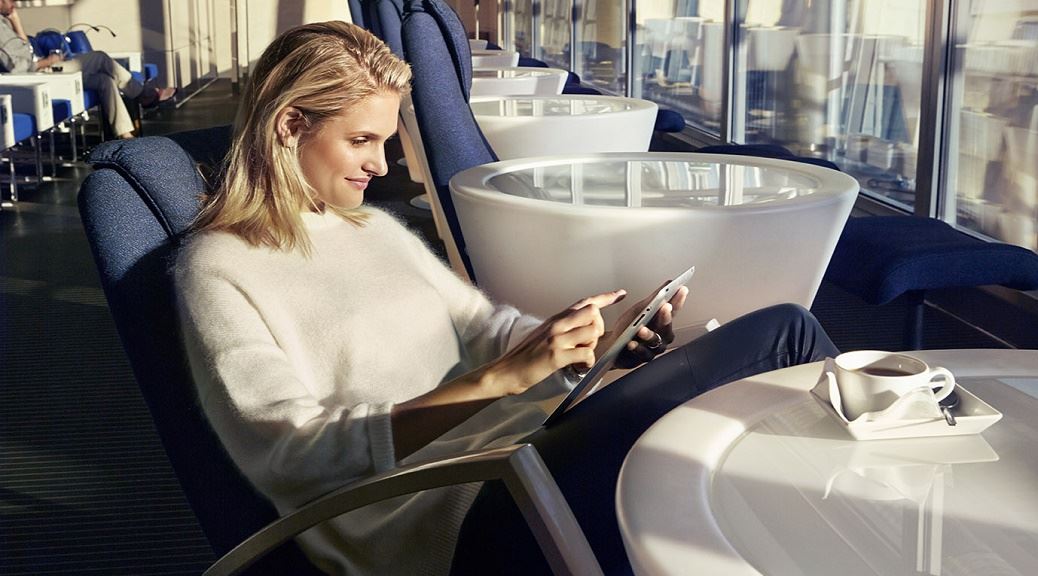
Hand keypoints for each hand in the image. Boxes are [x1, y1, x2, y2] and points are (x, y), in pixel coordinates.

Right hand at [486, 290, 625, 395]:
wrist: (506, 371)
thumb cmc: (526, 355)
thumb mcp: (544, 333)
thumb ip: (562, 327)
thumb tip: (582, 326)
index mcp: (556, 318)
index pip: (585, 302)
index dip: (605, 297)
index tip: (620, 294)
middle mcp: (557, 324)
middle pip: (593, 314)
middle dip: (598, 330)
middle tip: (588, 345)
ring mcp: (556, 339)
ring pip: (592, 333)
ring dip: (592, 347)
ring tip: (580, 358)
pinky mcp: (556, 356)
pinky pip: (586, 355)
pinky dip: (588, 363)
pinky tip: (579, 367)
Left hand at [613, 284, 687, 368]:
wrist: (613, 345)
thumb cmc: (628, 326)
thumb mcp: (640, 308)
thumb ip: (655, 297)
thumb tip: (669, 283)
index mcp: (661, 320)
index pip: (673, 308)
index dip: (678, 299)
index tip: (681, 288)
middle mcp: (662, 335)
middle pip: (667, 326)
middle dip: (665, 316)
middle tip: (664, 307)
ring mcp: (654, 347)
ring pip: (656, 341)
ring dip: (649, 334)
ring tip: (641, 329)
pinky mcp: (644, 357)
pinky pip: (644, 354)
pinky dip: (637, 347)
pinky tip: (631, 343)